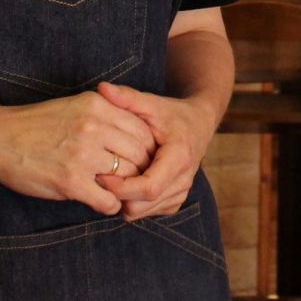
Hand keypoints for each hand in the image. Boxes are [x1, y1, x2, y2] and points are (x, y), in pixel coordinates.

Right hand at [0, 90, 157, 215]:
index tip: (143, 159)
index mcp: (99, 106)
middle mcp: (95, 128)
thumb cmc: (37, 124)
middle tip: (135, 180)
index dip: (147, 149)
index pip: (143, 130)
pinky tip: (102, 201)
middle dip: (141, 170)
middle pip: (141, 154)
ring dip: (126, 188)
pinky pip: (108, 200)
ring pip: (128, 178)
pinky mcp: (71, 181)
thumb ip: (108, 114)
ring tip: (118, 191)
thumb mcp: (77, 106)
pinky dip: (110, 204)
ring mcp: (83, 155)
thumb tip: (139, 134)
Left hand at [94, 81, 218, 220]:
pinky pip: (148, 212)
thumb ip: (127, 97)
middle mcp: (184, 178)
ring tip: (114, 177)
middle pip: (142, 204)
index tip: (101, 175)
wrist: (198, 124)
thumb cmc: (171, 113)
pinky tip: (128, 182)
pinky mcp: (176, 200)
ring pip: (142, 212)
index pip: (148, 187)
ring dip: (124, 200)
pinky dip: (134, 202)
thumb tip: (102, 87)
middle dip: (118, 195)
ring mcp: (182, 192)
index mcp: (179, 156)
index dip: (121, 187)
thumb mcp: (151, 103)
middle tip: (101, 176)